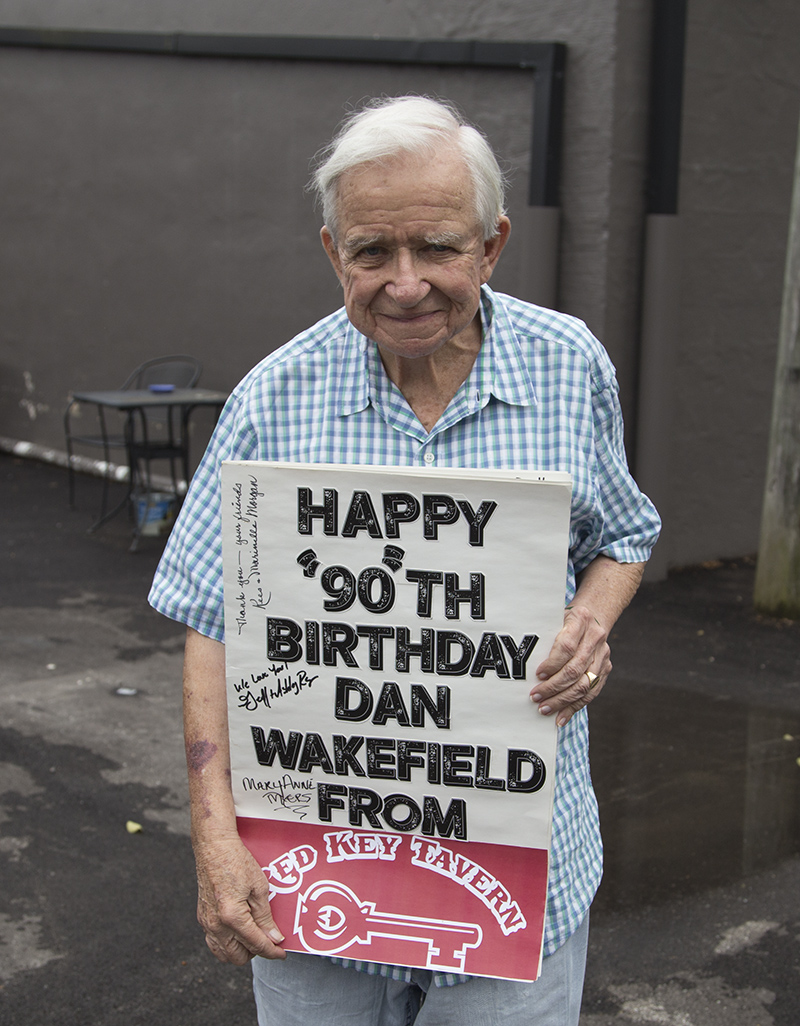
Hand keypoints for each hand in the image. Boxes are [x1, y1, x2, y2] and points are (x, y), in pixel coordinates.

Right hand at [193, 833, 286, 964]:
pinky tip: (238, 931)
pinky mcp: (202, 917)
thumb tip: (273, 937)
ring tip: (254, 936)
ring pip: (223, 954)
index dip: (272, 951)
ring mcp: (207, 923)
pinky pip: (214, 942)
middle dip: (256, 952)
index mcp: (233, 917)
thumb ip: (265, 916)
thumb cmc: (237, 861)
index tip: (282, 953)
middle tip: (268, 939)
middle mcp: (216, 925)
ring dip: (240, 951)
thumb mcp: (259, 887)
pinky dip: (227, 943)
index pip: (256, 944)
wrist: (214, 847)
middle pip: (238, 957)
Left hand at [531, 603, 611, 726]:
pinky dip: (575, 707)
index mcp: (580, 620)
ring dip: (562, 700)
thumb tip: (525, 663)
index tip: (537, 675)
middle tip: (536, 697)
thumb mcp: (555, 617)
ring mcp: (603, 655)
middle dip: (553, 687)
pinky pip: (591, 692)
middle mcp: (595, 638)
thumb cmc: (567, 618)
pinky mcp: (606, 668)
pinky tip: (562, 717)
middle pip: (574, 669)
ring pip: (583, 684)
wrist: (595, 613)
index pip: (566, 647)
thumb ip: (546, 636)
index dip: (552, 664)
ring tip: (545, 709)